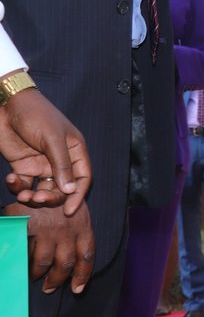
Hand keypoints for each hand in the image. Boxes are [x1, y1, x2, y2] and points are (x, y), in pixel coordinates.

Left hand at [0, 87, 91, 214]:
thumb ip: (61, 165)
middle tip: (38, 198)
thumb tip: (70, 190)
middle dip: (51, 197)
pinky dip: (17, 186)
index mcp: (74, 151)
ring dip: (33, 195)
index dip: (77, 195)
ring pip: (42, 189)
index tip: (68, 210)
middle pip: (61, 188)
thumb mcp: (53, 139)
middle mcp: (60, 160)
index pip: (82, 178)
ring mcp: (40, 164)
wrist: (8, 106)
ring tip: (23, 194)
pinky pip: (23, 183)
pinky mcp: (23, 165)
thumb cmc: (37, 116)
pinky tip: (11, 179)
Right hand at [3, 201, 94, 293]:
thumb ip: (77, 235)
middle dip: (57, 280)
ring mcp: (48, 229)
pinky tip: (20, 266)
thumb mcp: (77, 213)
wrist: (50, 173)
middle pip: (65, 263)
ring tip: (33, 277)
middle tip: (48, 288)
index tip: (77, 289)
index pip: (87, 255)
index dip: (83, 274)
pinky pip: (25, 251)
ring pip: (42, 261)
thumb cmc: (64, 196)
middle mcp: (68, 229)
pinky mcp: (29, 226)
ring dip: (37, 272)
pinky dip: (22, 260)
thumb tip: (76, 265)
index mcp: (83, 225)